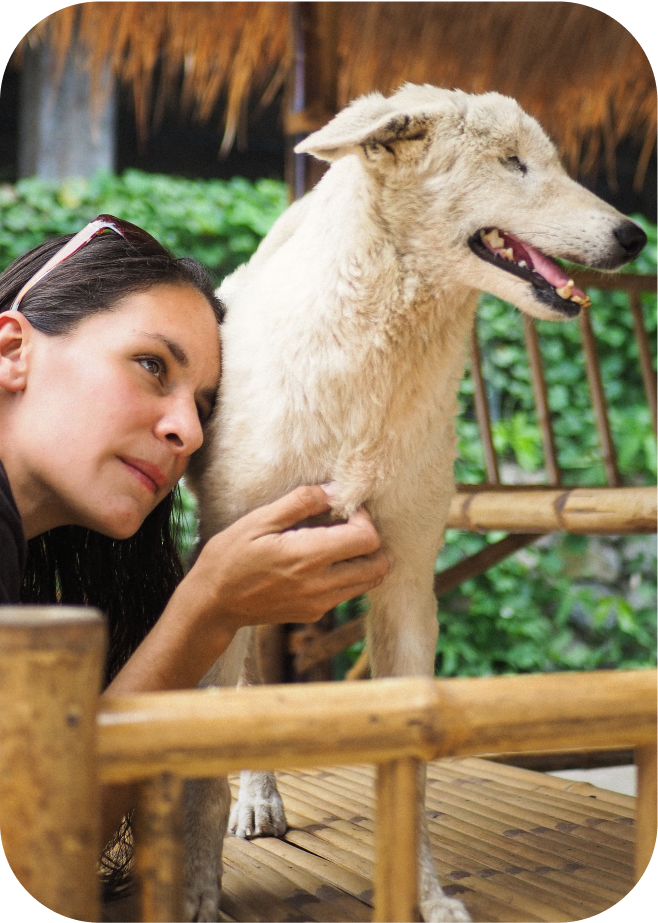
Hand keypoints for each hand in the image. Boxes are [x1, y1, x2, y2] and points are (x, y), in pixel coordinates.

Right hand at [191, 484, 388, 630]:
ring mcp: (319, 604)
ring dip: (361, 560)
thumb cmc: (229, 557)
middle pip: (378, 565)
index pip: (368, 539)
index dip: (363, 519)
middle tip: (344, 526)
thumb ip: (301, 503)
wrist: (212, 604)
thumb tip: (334, 490)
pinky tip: (318, 562)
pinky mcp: (314, 614)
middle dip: (370, 540)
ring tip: (333, 543)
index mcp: (308, 557)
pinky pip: (346, 593)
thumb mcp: (259, 520)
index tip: (342, 509)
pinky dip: (345, 575)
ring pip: (368, 582)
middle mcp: (321, 586)